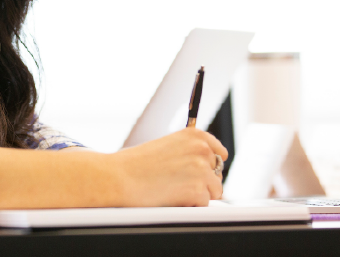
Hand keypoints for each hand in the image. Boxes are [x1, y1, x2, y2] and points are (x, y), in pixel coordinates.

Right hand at [110, 127, 227, 206]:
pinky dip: (190, 205)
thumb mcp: (166, 146)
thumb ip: (188, 152)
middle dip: (203, 181)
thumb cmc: (134, 163)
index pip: (220, 152)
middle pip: (218, 173)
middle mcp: (202, 149)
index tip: (201, 170)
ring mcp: (202, 169)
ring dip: (198, 194)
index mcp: (195, 135)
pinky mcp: (198, 190)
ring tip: (173, 190)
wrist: (119, 177)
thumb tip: (204, 167)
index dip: (210, 164)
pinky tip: (172, 198)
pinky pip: (204, 204)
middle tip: (178, 183)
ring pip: (214, 190)